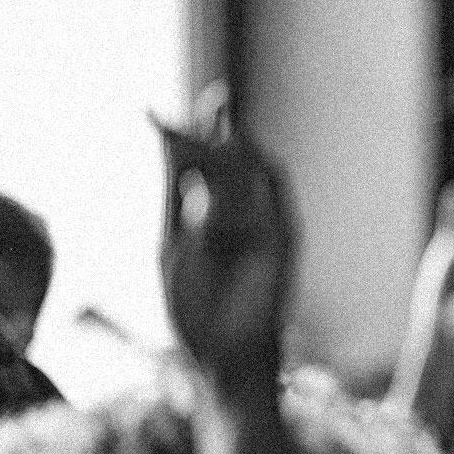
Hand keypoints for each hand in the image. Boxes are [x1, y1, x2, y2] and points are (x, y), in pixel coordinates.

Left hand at [156, 108, 292, 390]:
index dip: (196, 133)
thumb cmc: (198, 308)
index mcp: (211, 217)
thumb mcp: (173, 241)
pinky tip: (240, 150)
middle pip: (233, 160)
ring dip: (238, 144)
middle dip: (223, 128)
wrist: (224, 355)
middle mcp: (243, 216)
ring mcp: (265, 226)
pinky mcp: (285, 238)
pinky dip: (259, 170)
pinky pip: (276, 195)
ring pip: (253, 172)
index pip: (208, 164)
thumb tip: (171, 145)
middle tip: (214, 97)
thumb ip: (176, 194)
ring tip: (219, 119)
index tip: (168, 110)